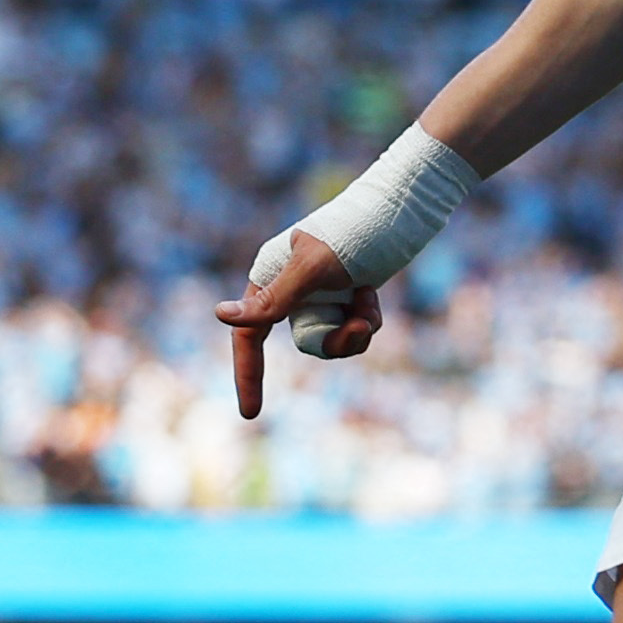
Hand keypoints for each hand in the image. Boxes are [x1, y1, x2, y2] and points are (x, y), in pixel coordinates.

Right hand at [214, 230, 380, 419]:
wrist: (402, 209)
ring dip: (356, 329)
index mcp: (271, 277)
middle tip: (358, 326)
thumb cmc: (354, 232)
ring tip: (368, 300)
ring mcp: (322, 294)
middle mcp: (291, 288)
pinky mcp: (347, 295)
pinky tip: (372, 293)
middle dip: (335, 341)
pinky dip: (367, 317)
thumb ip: (272, 299)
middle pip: (305, 342)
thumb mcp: (312, 269)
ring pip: (333, 338)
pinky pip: (354, 327)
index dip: (248, 374)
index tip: (251, 413)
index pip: (250, 335)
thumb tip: (220, 314)